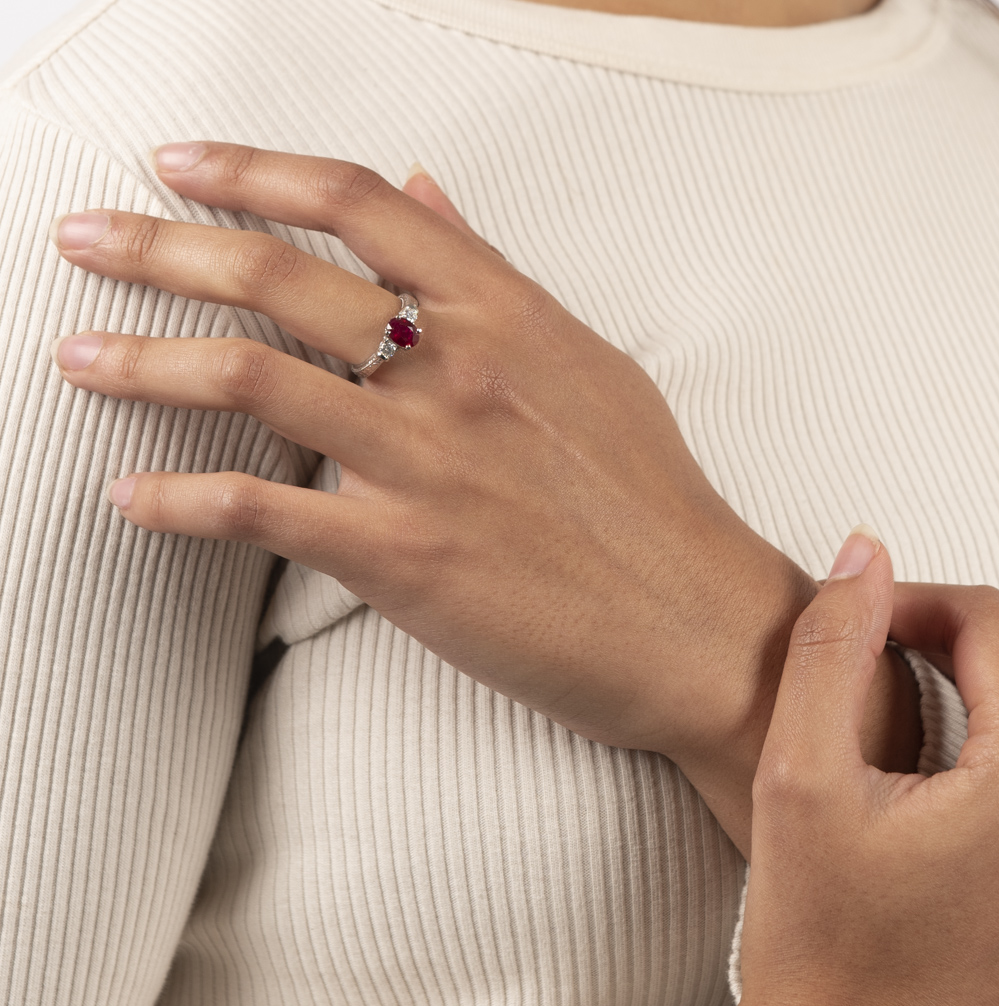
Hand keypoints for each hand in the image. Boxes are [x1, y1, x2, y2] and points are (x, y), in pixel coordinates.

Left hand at [51, 142, 919, 852]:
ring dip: (143, 360)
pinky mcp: (407, 558)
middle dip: (160, 248)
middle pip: (277, 276)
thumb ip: (500, 283)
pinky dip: (182, 503)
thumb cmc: (657, 505)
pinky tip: (134, 498)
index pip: (359, 205)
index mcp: (509, 314)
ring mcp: (430, 462)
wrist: (701, 625)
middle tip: (85, 241)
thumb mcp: (590, 370)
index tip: (182, 165)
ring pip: (250, 379)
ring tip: (77, 355)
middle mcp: (460, 371)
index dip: (254, 170)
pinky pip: (265, 512)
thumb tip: (431, 200)